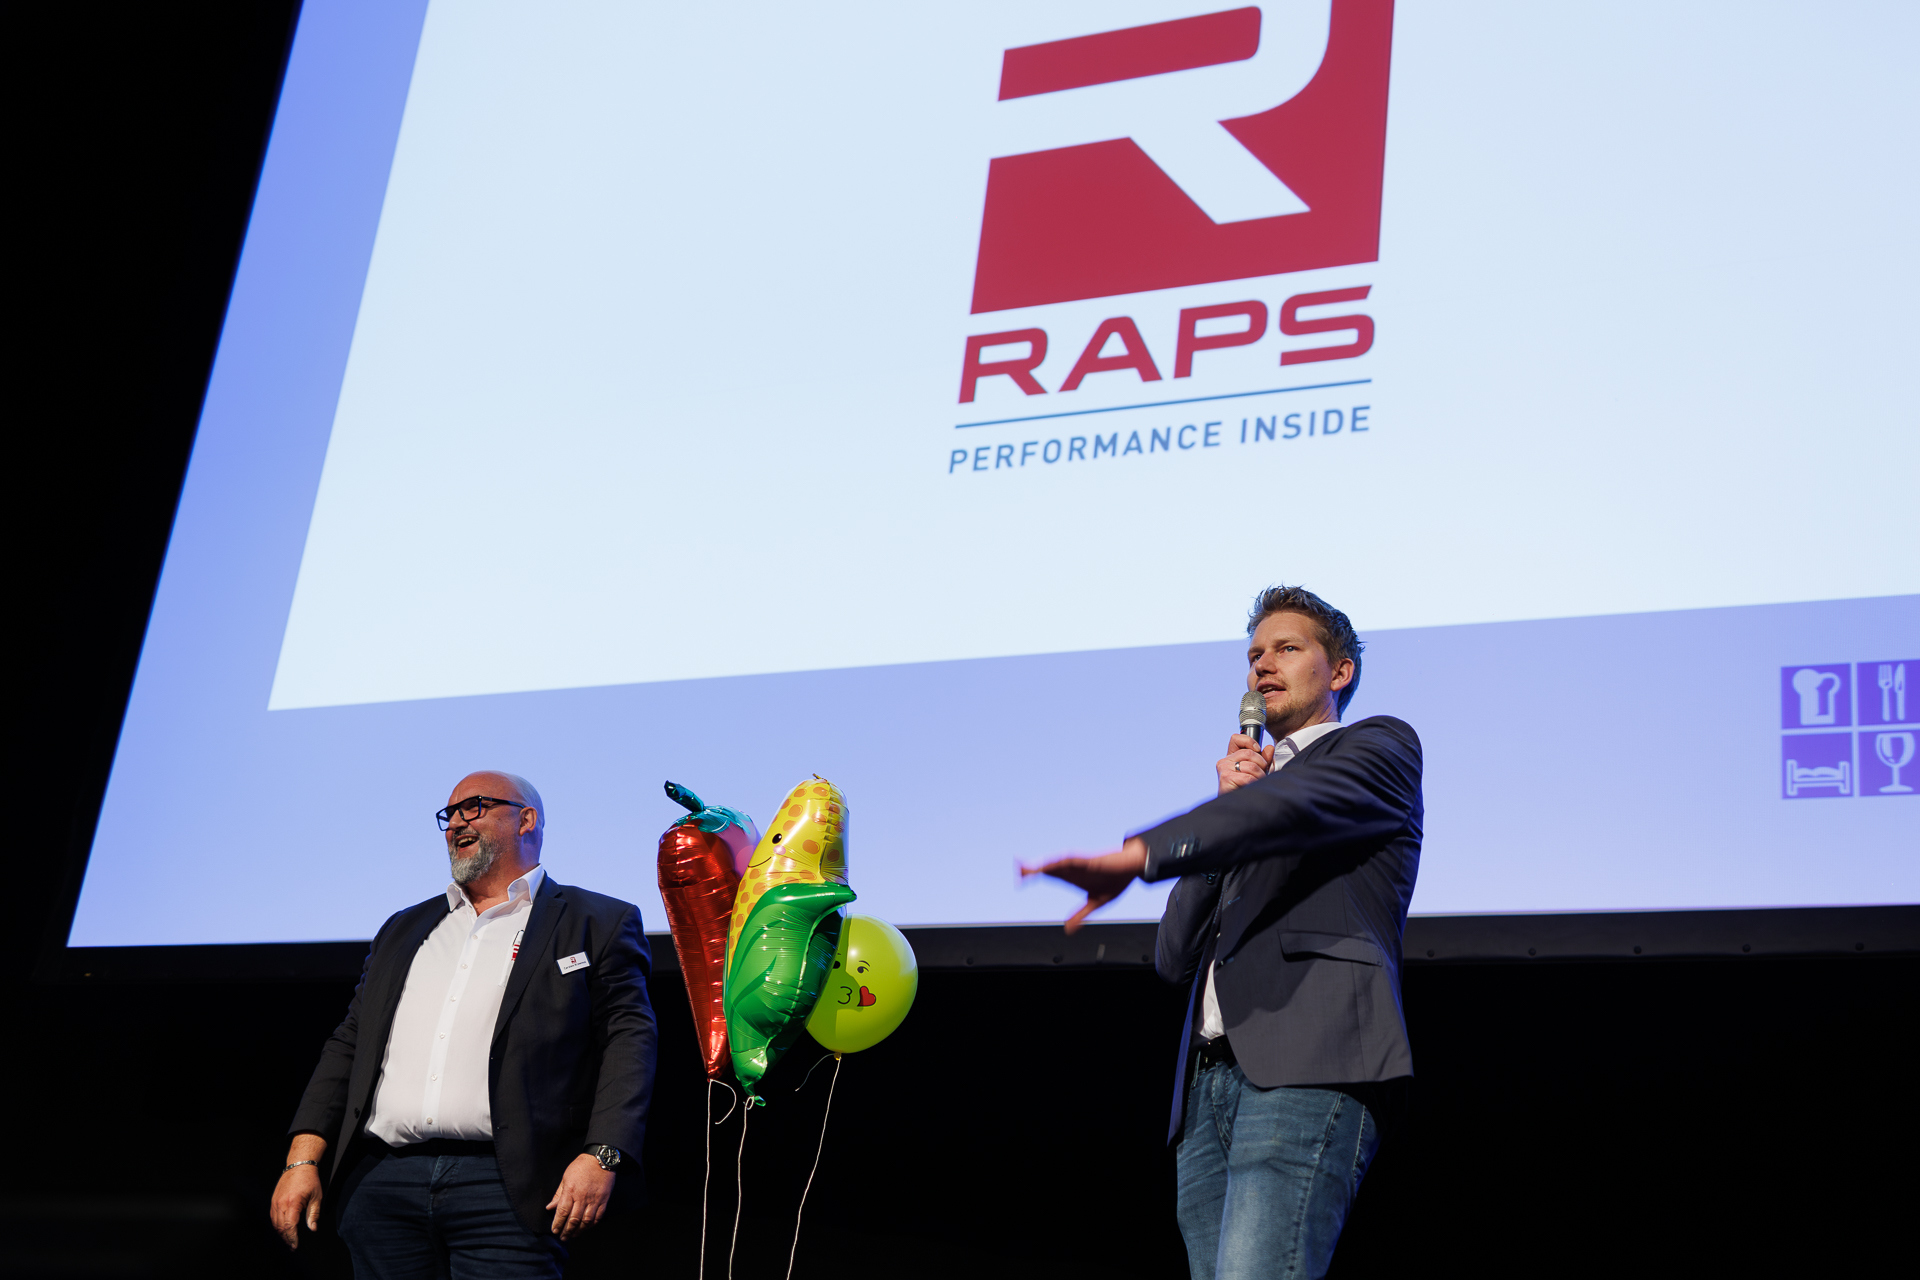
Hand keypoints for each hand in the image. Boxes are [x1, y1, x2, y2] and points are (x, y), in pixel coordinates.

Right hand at [270, 1134, 326, 1249]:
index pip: (290, 1226)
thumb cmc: (310, 1180)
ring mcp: (275, 1202)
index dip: (292, 1238)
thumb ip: (314, 1214)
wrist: (299, 1166)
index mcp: (293, 1203)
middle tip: (292, 1246)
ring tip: (288, 1241)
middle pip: (281, 1227)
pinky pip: (272, 1217)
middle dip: (286, 1239)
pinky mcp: (273, 1201)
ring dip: (281, 1234)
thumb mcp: (316, 1197)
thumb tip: (313, 1228)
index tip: (295, 1245)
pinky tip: (282, 1230)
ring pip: (275, 1224)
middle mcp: (281, 1204)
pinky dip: (277, 1225)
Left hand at [547, 1154, 614, 1238]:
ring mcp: (594, 1200)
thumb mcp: (566, 1177)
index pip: (562, 1212)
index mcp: (570, 1191)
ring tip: (573, 1235)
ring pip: (586, 1221)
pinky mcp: (603, 1200)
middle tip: (563, 1237)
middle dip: (567, 1231)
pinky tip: (586, 1227)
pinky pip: (598, 1217)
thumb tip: (550, 1207)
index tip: (554, 1231)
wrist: (601, 1159)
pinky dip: (592, 1225)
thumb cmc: (581, 1166)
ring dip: (579, 1230)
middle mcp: (582, 1197)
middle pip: (574, 1219)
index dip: (558, 1224)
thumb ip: (558, 1194)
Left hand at [1020, 839, 1148, 932]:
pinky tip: (1054, 863)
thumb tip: (1067, 929)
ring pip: (1059, 863)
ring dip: (1045, 864)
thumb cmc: (1116, 880)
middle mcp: (1074, 869)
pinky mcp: (1092, 861)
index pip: (1049, 875)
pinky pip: (1076, 860)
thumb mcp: (1096, 904)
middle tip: (1018, 870)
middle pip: (1049, 868)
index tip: (1020, 880)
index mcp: (1073, 878)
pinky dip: (1064, 861)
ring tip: (1031, 867)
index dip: (1034, 876)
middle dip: (1033, 868)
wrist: (1134, 867)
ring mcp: (1082, 864)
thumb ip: (1080, 915)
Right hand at [1216, 733, 1275, 795]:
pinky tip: (1251, 787)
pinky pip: (1248, 777)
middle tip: (1261, 774)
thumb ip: (1263, 759)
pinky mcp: (1226, 778)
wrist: (1236, 808)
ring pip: (1251, 765)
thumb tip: (1270, 748)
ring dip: (1259, 776)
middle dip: (1261, 764)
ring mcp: (1224, 769)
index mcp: (1231, 757)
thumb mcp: (1257, 771)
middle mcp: (1224, 761)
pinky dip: (1254, 783)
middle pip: (1249, 752)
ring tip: (1257, 783)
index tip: (1258, 749)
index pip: (1236, 739)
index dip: (1249, 741)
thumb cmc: (1246, 789)